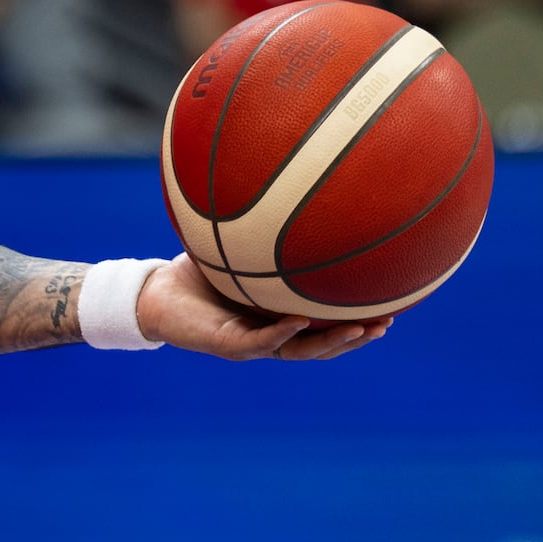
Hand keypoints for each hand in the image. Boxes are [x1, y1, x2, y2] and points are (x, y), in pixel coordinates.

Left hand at [134, 254, 389, 361]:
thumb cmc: (195, 271)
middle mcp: (269, 334)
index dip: (355, 320)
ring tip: (361, 330)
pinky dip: (281, 331)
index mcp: (277, 317)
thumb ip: (261, 232)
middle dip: (356, 336)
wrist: (152, 294)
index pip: (324, 325)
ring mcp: (250, 343)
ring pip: (299, 350)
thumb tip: (286, 191)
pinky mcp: (226, 344)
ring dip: (331, 342)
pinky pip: (259, 341)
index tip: (390, 308)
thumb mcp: (235, 248)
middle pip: (322, 344)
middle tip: (388, 323)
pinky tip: (301, 320)